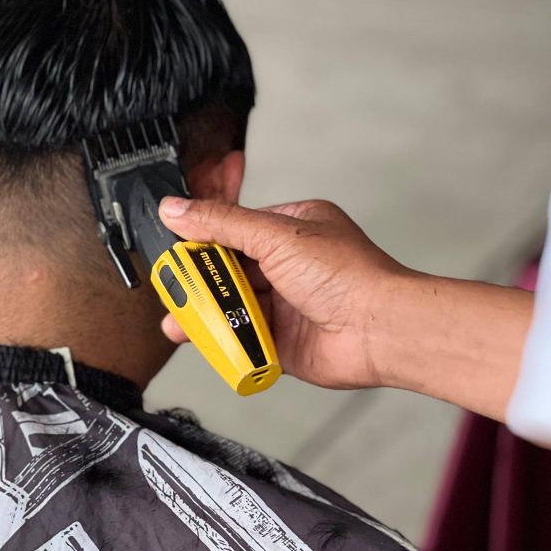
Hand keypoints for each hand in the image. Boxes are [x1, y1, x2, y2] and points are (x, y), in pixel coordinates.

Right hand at [158, 198, 410, 389]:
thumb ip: (221, 223)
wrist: (380, 331)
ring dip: (206, 313)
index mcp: (292, 228)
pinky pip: (244, 338)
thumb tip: (176, 209)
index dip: (203, 238)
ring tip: (177, 322)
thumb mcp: (274, 236)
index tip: (173, 248)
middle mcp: (290, 264)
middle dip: (198, 282)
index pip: (235, 227)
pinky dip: (223, 340)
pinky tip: (203, 341)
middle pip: (230, 270)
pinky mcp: (284, 340)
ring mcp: (287, 303)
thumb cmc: (347, 275)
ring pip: (233, 306)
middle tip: (170, 288)